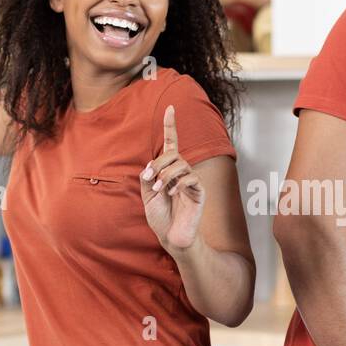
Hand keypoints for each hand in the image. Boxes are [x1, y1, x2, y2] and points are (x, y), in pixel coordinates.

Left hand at [141, 105, 204, 251]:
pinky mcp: (199, 192)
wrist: (172, 237)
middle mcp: (182, 172)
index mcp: (169, 170)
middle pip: (172, 154)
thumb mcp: (147, 196)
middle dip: (158, 163)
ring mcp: (191, 181)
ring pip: (180, 164)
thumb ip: (146, 179)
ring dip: (165, 175)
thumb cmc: (161, 217)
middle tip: (149, 178)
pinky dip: (177, 183)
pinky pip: (190, 178)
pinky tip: (171, 193)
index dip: (170, 126)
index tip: (170, 108)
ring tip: (158, 190)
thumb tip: (148, 166)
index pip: (171, 143)